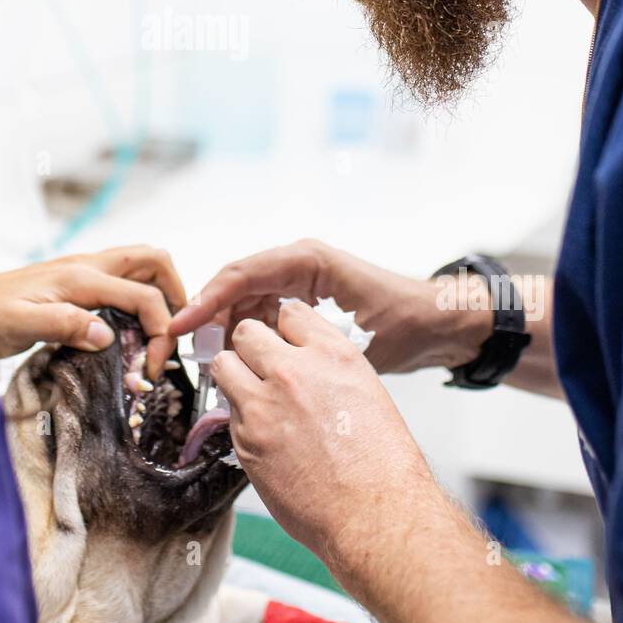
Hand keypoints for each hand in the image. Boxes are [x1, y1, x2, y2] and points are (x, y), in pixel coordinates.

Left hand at [0, 245, 183, 377]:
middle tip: (170, 339)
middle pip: (153, 261)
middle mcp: (87, 267)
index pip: (144, 296)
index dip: (161, 332)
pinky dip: (137, 303)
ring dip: (158, 297)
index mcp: (81, 278)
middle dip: (174, 296)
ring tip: (155, 337)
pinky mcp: (74, 284)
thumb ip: (65, 326)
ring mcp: (82, 272)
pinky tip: (127, 334)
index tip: (151, 369)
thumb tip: (107, 337)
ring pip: (140, 269)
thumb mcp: (21, 325)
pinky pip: (120, 283)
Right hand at [170, 239, 489, 373]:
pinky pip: (262, 313)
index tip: (181, 325)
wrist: (441, 325)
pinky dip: (248, 335)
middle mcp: (298, 264)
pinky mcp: (303, 300)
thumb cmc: (408, 321)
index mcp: (307, 260)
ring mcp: (300, 281)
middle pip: (237, 285)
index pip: (243, 274)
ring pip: (246, 301)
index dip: (207, 300)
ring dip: (226, 328)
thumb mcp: (356, 331)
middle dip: (209, 315)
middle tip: (187, 351)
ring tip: (210, 362)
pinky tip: (239, 362)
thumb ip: (307, 336)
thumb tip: (257, 351)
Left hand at [211, 301, 434, 586]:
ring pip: (224, 365)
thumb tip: (302, 361)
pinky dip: (240, 419)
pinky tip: (265, 436)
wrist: (374, 516)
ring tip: (253, 396)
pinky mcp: (245, 439)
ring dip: (235, 376)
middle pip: (246, 332)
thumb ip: (327, 368)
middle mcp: (293, 371)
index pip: (289, 313)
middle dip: (251, 346)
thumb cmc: (381, 464)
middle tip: (260, 366)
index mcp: (332, 354)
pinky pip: (228, 413)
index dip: (285, 328)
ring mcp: (263, 405)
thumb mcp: (365, 392)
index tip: (284, 340)